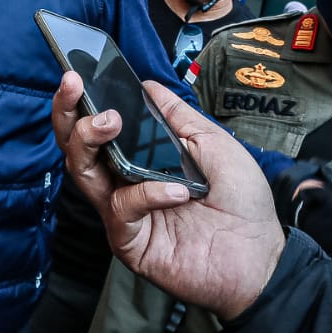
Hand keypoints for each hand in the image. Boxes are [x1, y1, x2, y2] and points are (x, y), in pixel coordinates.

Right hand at [51, 73, 283, 320]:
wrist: (262, 256)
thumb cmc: (243, 203)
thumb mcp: (214, 144)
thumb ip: (178, 117)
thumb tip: (148, 86)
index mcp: (140, 159)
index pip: (97, 129)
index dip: (80, 103)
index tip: (76, 76)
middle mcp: (124, 184)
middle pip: (76, 149)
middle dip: (69, 114)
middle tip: (75, 87)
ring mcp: (124, 214)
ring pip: (83, 174)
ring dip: (91, 140)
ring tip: (112, 122)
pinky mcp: (129, 241)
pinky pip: (122, 208)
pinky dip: (146, 192)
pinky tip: (176, 190)